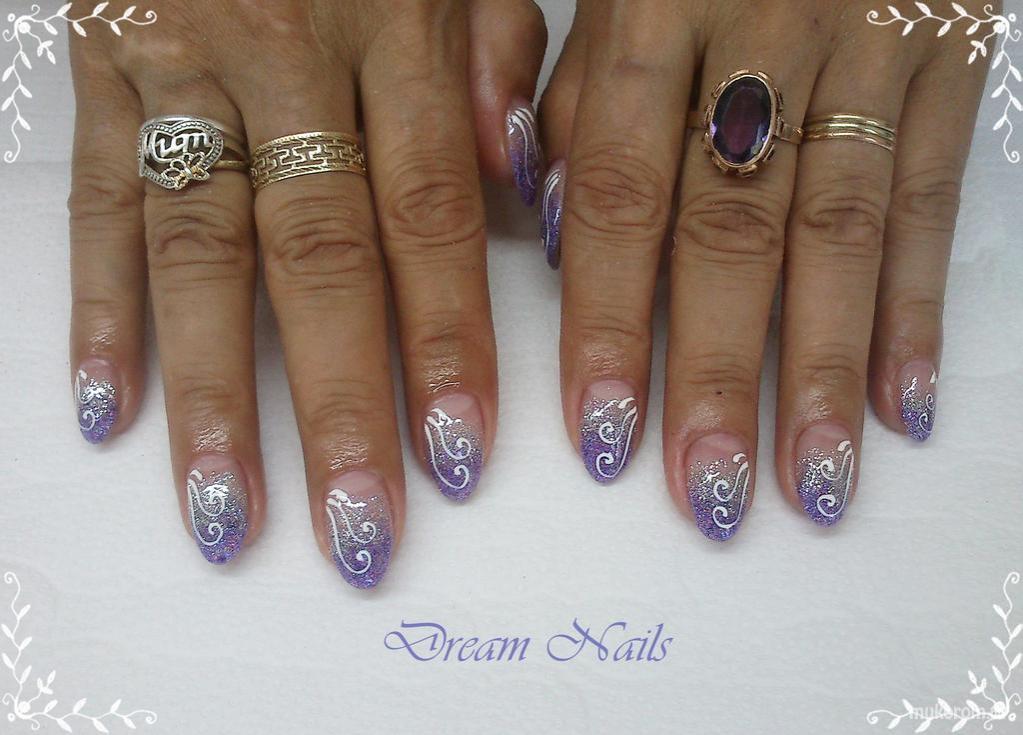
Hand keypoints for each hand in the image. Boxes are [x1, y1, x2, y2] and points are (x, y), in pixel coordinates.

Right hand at [68, 0, 545, 584]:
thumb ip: (499, 57)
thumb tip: (520, 186)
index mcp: (395, 23)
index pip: (430, 215)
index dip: (447, 343)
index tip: (461, 459)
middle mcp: (286, 53)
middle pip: (319, 258)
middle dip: (339, 406)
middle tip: (357, 533)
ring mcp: (180, 63)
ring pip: (200, 251)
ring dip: (214, 395)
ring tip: (228, 514)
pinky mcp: (99, 67)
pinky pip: (96, 199)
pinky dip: (97, 306)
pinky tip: (108, 410)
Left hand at [537, 0, 989, 535]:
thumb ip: (568, 90)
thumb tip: (538, 221)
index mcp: (654, 6)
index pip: (617, 192)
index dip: (606, 321)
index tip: (600, 433)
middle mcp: (762, 31)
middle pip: (731, 231)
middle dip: (714, 373)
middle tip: (707, 493)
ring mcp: (867, 44)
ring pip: (840, 232)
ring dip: (821, 371)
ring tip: (810, 485)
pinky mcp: (949, 55)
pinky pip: (932, 195)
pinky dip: (917, 306)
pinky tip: (900, 404)